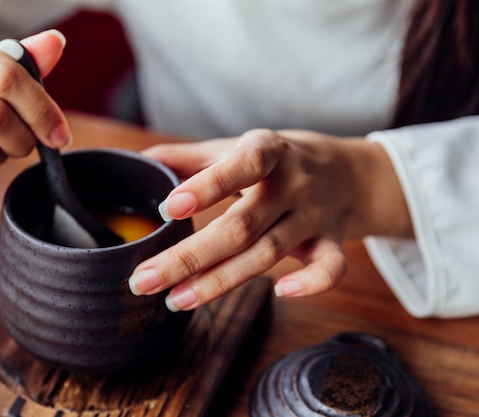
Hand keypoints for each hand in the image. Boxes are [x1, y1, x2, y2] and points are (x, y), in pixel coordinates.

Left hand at [129, 129, 411, 310]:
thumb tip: (142, 161)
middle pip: (241, 226)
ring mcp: (313, 217)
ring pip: (268, 254)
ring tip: (175, 300)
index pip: (241, 166)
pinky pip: (331, 267)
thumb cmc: (279, 161)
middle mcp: (292, 185)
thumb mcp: (239, 147)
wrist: (348, 172)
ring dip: (219, 281)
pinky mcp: (331, 242)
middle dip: (190, 257)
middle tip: (143, 280)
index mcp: (267, 152)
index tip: (168, 209)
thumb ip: (192, 157)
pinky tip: (280, 294)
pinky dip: (312, 284)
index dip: (208, 187)